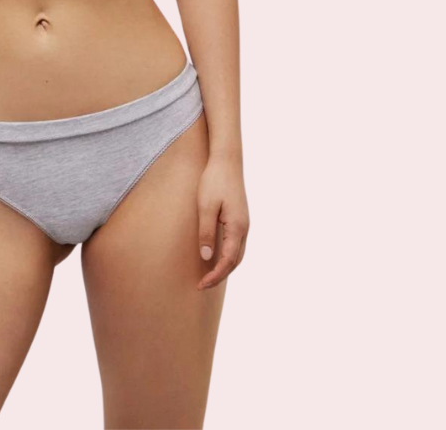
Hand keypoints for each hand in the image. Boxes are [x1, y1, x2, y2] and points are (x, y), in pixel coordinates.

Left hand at [196, 156, 248, 290]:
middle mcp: (244, 228)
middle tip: (202, 285)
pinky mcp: (240, 218)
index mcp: (237, 228)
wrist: (227, 160)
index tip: (201, 285)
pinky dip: (228, 256)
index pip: (228, 261)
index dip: (215, 276)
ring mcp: (244, 223)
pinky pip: (236, 244)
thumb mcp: (205, 206)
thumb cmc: (214, 181)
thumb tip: (207, 257)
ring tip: (208, 275)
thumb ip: (206, 232)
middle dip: (220, 275)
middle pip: (235, 261)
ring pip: (238, 254)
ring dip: (225, 267)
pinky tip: (217, 256)